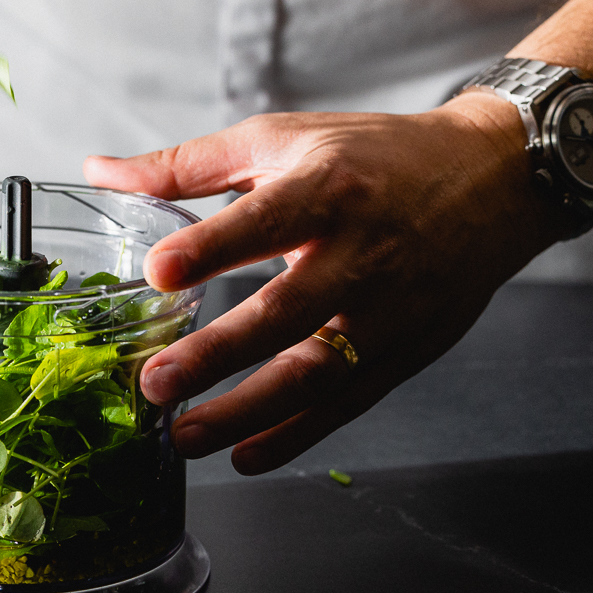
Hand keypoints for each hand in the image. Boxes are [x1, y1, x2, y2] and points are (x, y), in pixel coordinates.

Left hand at [83, 95, 561, 474]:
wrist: (491, 180)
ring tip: (182, 435)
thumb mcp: (283, 138)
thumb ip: (188, 163)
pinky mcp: (405, 350)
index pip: (265, 221)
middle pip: (285, 313)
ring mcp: (388, 310)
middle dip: (216, 355)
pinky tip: (244, 455)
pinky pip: (346, 404)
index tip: (159, 273)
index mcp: (328, 187)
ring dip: (246, 413)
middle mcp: (362, 252)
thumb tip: (100, 170)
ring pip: (315, 374)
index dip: (211, 247)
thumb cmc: (374, 155)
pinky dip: (295, 435)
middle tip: (154, 383)